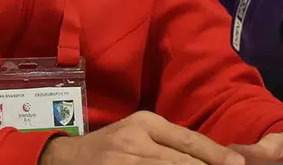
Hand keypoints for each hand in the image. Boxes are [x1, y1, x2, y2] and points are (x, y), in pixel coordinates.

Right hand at [39, 111, 246, 164]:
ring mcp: (124, 162)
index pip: (189, 140)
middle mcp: (135, 140)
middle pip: (183, 161)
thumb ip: (169, 142)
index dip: (216, 154)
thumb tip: (212, 156)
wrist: (66, 159)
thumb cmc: (110, 146)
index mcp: (145, 122)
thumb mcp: (138, 133)